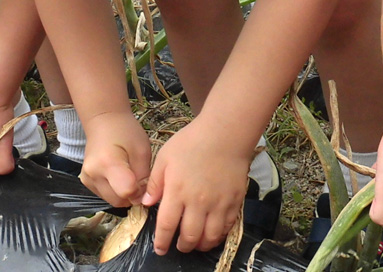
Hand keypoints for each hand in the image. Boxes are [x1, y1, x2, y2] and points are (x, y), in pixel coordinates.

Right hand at [79, 112, 150, 206]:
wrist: (103, 122)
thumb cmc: (125, 132)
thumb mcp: (142, 151)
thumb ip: (144, 177)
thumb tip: (142, 199)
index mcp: (108, 163)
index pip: (127, 192)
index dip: (140, 190)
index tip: (143, 179)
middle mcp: (93, 174)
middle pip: (119, 200)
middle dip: (133, 194)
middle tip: (138, 176)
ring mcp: (87, 179)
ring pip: (113, 201)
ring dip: (125, 194)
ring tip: (128, 174)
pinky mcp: (86, 182)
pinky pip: (107, 196)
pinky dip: (116, 191)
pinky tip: (119, 176)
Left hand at [142, 121, 252, 254]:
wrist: (225, 134)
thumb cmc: (192, 142)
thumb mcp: (164, 158)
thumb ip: (155, 183)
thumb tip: (147, 203)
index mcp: (177, 191)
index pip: (167, 226)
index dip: (162, 242)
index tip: (160, 249)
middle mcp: (198, 202)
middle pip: (190, 236)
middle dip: (183, 246)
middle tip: (179, 246)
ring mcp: (219, 203)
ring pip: (211, 237)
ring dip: (202, 245)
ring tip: (196, 243)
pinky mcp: (235, 201)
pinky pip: (227, 226)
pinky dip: (219, 235)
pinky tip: (213, 233)